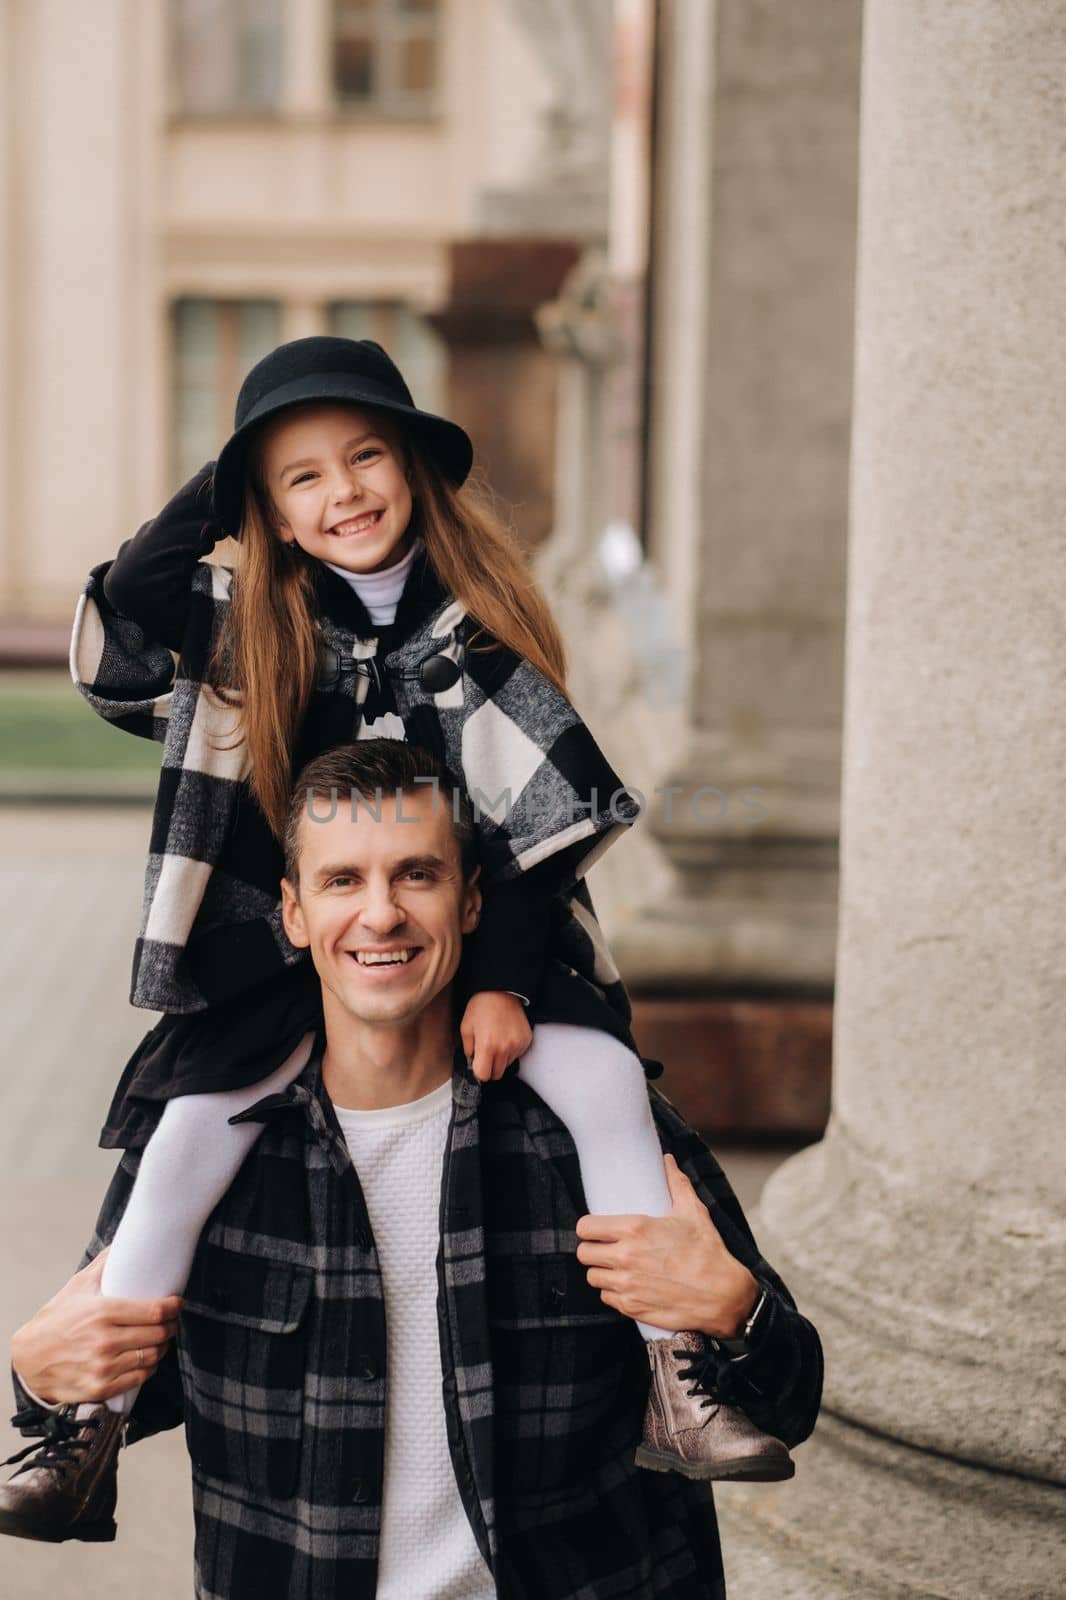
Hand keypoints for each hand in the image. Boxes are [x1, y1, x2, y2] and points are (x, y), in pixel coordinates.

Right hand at [10, 1249, 181, 1405]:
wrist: (29, 1358)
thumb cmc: (56, 1319)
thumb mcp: (77, 1286)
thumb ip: (104, 1265)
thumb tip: (124, 1242)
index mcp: (103, 1312)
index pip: (155, 1311)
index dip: (173, 1307)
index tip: (178, 1303)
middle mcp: (105, 1341)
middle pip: (158, 1334)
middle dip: (171, 1326)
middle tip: (172, 1320)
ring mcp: (103, 1367)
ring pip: (152, 1356)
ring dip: (163, 1347)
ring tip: (163, 1338)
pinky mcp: (100, 1388)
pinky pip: (139, 1378)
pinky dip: (149, 1367)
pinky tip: (149, 1359)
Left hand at [459, 991, 532, 1082]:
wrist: (501, 991)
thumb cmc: (480, 1008)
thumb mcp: (466, 1028)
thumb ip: (468, 1050)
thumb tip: (472, 1063)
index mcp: (487, 1046)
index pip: (483, 1076)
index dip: (479, 1072)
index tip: (477, 1065)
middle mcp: (504, 1048)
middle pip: (497, 1074)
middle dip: (489, 1068)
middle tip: (485, 1055)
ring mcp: (517, 1045)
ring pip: (507, 1065)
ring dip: (500, 1059)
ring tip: (496, 1042)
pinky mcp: (526, 1040)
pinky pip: (516, 1055)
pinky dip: (510, 1051)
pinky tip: (505, 1037)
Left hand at [575, 1154, 758, 1335]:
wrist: (722, 1295)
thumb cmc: (708, 1252)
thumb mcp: (693, 1212)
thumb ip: (676, 1183)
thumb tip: (667, 1160)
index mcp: (635, 1229)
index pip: (585, 1227)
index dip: (589, 1228)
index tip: (596, 1229)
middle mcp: (625, 1257)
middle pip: (584, 1253)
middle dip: (593, 1249)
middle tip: (605, 1248)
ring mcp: (627, 1285)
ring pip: (593, 1277)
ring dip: (602, 1272)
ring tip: (616, 1267)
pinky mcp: (632, 1307)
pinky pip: (606, 1298)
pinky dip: (613, 1292)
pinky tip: (628, 1285)